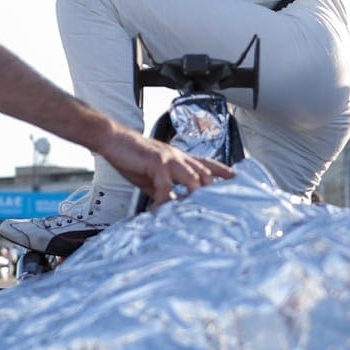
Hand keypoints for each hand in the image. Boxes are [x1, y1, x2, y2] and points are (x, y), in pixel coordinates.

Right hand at [98, 130, 233, 204]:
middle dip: (215, 189)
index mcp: (179, 158)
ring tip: (198, 210)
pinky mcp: (156, 162)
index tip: (236, 179)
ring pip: (192, 176)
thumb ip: (164, 189)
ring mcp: (169, 158)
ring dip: (197, 194)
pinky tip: (164, 208)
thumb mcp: (152, 176)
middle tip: (223, 206)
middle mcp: (178, 157)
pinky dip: (166, 198)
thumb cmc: (132, 156)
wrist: (113, 139)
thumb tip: (169, 205)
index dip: (222, 171)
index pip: (207, 163)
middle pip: (205, 172)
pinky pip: (166, 184)